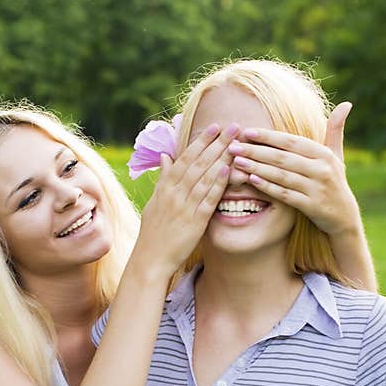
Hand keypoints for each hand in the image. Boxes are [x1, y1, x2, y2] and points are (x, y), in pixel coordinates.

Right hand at [132, 122, 236, 278]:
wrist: (150, 260)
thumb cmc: (153, 233)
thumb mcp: (154, 202)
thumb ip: (162, 179)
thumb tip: (165, 156)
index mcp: (164, 189)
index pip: (184, 159)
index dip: (200, 142)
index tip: (213, 126)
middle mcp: (174, 195)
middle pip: (197, 163)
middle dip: (216, 143)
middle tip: (232, 126)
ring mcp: (184, 208)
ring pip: (204, 177)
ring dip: (221, 158)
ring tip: (236, 142)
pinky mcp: (194, 222)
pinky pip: (208, 199)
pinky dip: (218, 184)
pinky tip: (228, 170)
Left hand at [227, 102, 361, 236]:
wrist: (344, 216)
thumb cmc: (334, 181)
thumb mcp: (337, 155)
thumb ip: (335, 130)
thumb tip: (346, 103)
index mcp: (324, 154)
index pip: (291, 142)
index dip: (268, 137)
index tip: (246, 132)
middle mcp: (322, 169)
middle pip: (282, 158)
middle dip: (255, 151)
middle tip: (232, 146)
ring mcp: (317, 188)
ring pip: (281, 176)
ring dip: (257, 168)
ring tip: (236, 162)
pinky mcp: (311, 206)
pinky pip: (284, 195)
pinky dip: (267, 187)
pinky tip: (251, 180)